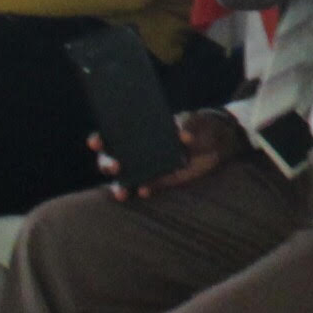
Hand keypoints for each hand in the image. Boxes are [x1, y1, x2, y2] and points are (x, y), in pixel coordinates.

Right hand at [99, 107, 244, 202]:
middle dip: (108, 164)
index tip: (96, 141)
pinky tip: (144, 191)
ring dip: (120, 186)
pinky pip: (147, 187)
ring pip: (124, 180)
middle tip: (115, 165)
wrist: (217, 143)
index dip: (99, 139)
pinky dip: (144, 190)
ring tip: (122, 191)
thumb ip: (187, 125)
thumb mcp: (194, 120)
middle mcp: (136, 151)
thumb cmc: (198, 125)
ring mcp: (147, 168)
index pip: (111, 135)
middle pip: (111, 160)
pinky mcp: (160, 182)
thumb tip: (182, 136)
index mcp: (137, 131)